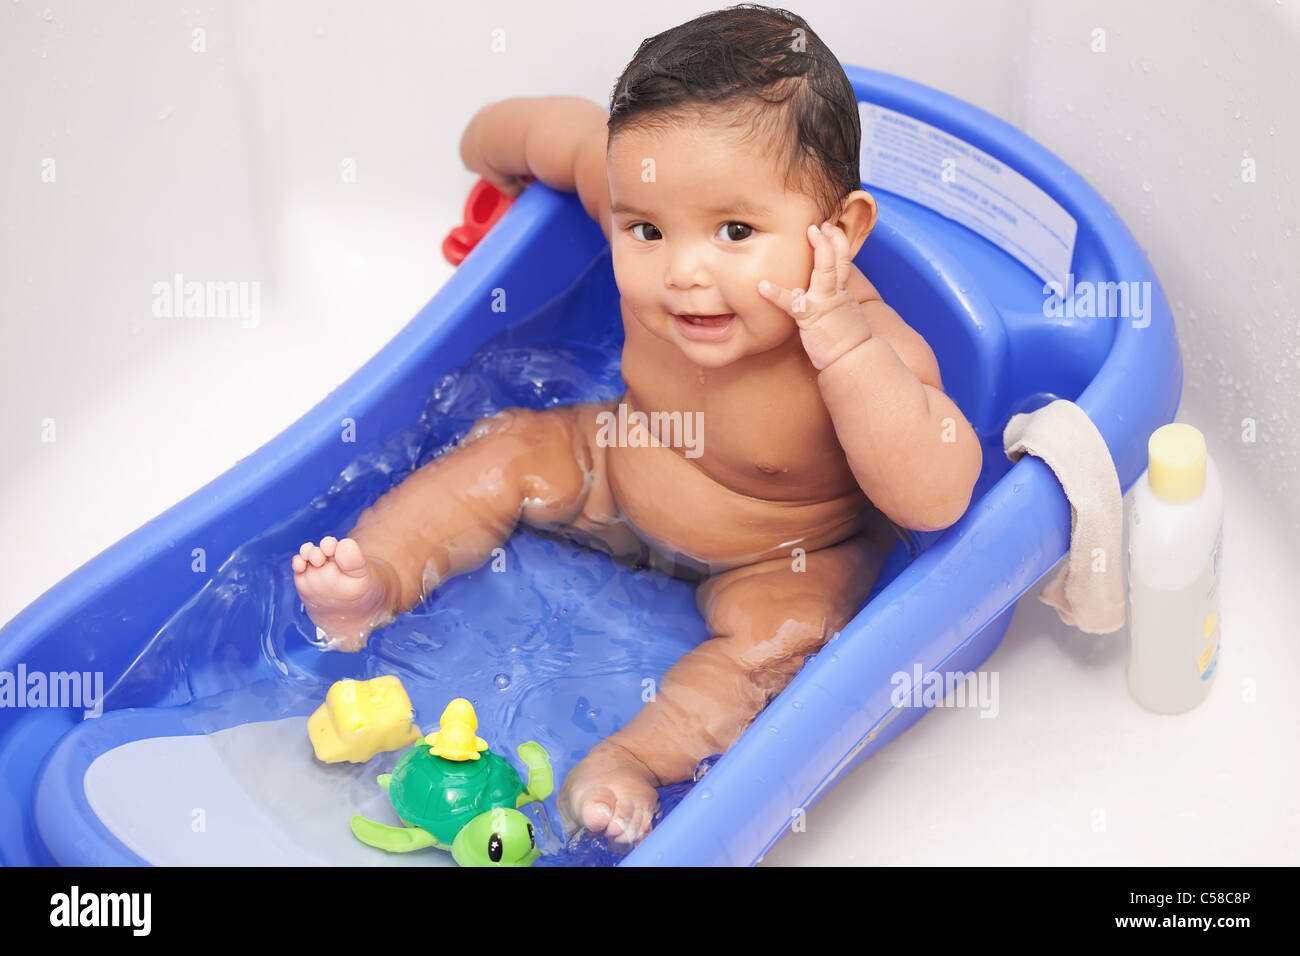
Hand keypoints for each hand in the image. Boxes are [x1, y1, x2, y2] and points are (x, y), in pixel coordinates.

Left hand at [758, 220, 872, 369]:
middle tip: (820, 224)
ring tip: (810, 231)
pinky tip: (762, 286)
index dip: (838, 242)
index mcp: (841, 292)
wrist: (853, 358)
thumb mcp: (843, 315)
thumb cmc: (845, 340)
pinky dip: (777, 294)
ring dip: (820, 249)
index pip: (843, 261)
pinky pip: (793, 303)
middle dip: (830, 238)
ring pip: (826, 269)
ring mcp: (824, 302)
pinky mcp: (811, 317)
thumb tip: (825, 295)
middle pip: (838, 258)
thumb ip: (834, 301)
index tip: (831, 228)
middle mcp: (835, 292)